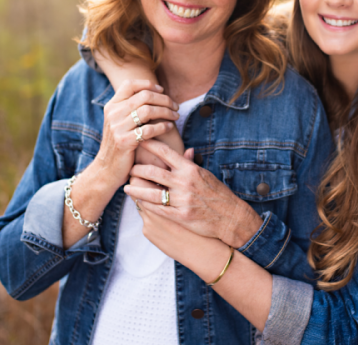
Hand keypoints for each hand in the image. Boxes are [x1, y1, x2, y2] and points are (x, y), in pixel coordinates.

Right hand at [94, 80, 178, 189]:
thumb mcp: (119, 122)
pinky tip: (169, 127)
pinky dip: (163, 126)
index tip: (162, 90)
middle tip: (175, 106)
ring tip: (176, 116)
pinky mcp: (124, 141)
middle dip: (164, 99)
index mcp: (112, 106)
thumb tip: (153, 93)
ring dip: (166, 112)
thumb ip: (130, 108)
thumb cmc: (120, 143)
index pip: (130, 84)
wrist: (107, 169)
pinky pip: (149, 129)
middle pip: (144, 96)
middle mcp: (113, 114)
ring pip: (148, 110)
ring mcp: (117, 127)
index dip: (148, 84)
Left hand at [124, 140, 262, 246]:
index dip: (151, 146)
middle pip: (154, 173)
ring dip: (137, 190)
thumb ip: (191, 164)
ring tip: (126, 188)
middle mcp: (185, 182)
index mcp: (190, 169)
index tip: (139, 141)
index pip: (166, 153)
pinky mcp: (181, 216)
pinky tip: (138, 203)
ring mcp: (182, 200)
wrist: (230, 216)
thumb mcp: (205, 175)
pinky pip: (158, 210)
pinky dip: (146, 205)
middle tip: (129, 168)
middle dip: (138, 170)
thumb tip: (187, 150)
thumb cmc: (218, 193)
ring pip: (152, 193)